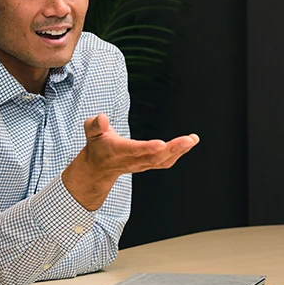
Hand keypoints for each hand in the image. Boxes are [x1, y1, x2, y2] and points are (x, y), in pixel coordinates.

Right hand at [62, 113, 198, 209]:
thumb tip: (102, 117)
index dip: (147, 147)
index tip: (161, 143)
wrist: (99, 167)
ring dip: (179, 151)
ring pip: (163, 161)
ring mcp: (141, 164)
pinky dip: (178, 154)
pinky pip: (165, 162)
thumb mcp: (90, 131)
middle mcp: (132, 160)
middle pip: (155, 157)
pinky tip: (188, 144)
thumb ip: (95, 124)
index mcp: (118, 150)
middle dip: (173, 149)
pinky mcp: (148, 164)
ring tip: (193, 139)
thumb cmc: (97, 144)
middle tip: (189, 139)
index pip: (134, 149)